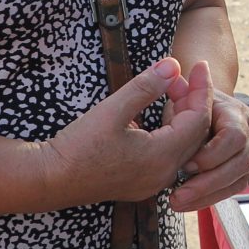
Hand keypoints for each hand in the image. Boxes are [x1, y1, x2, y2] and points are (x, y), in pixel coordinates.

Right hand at [41, 58, 213, 207]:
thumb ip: (146, 87)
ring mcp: (153, 183)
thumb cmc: (76, 147)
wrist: (47, 180)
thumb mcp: (112, 110)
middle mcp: (164, 175)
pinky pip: (170, 156)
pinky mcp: (141, 184)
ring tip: (168, 90)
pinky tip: (157, 116)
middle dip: (193, 101)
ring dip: (182, 117)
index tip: (199, 65)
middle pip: (196, 134)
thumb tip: (173, 65)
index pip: (199, 119)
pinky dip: (171, 133)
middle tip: (176, 76)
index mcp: (162, 157)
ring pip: (184, 146)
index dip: (202, 89)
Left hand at [167, 62, 248, 211]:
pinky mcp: (248, 170)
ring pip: (241, 179)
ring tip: (178, 203)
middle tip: (178, 194)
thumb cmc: (193, 105)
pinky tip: (190, 204)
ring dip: (209, 194)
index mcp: (237, 114)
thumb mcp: (185, 96)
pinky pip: (235, 188)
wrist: (212, 113)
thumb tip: (170, 75)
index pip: (234, 136)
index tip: (185, 165)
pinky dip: (213, 198)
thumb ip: (179, 89)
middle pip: (241, 163)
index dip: (212, 153)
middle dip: (208, 182)